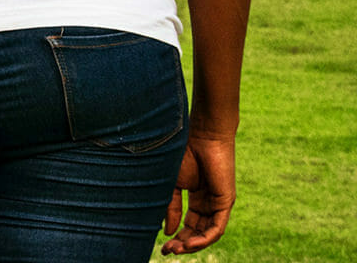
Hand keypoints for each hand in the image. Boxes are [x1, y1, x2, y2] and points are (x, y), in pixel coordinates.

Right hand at [162, 132, 235, 254]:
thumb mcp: (172, 185)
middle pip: (197, 231)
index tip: (161, 245)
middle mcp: (209, 203)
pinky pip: (217, 228)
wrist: (202, 136)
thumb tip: (168, 231)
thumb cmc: (184, 154)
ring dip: (193, 244)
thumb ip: (171, 208)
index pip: (187, 224)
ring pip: (208, 233)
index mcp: (196, 198)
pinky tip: (190, 243)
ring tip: (177, 249)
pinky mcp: (226, 202)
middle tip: (168, 251)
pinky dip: (204, 238)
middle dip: (183, 243)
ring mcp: (219, 204)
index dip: (175, 236)